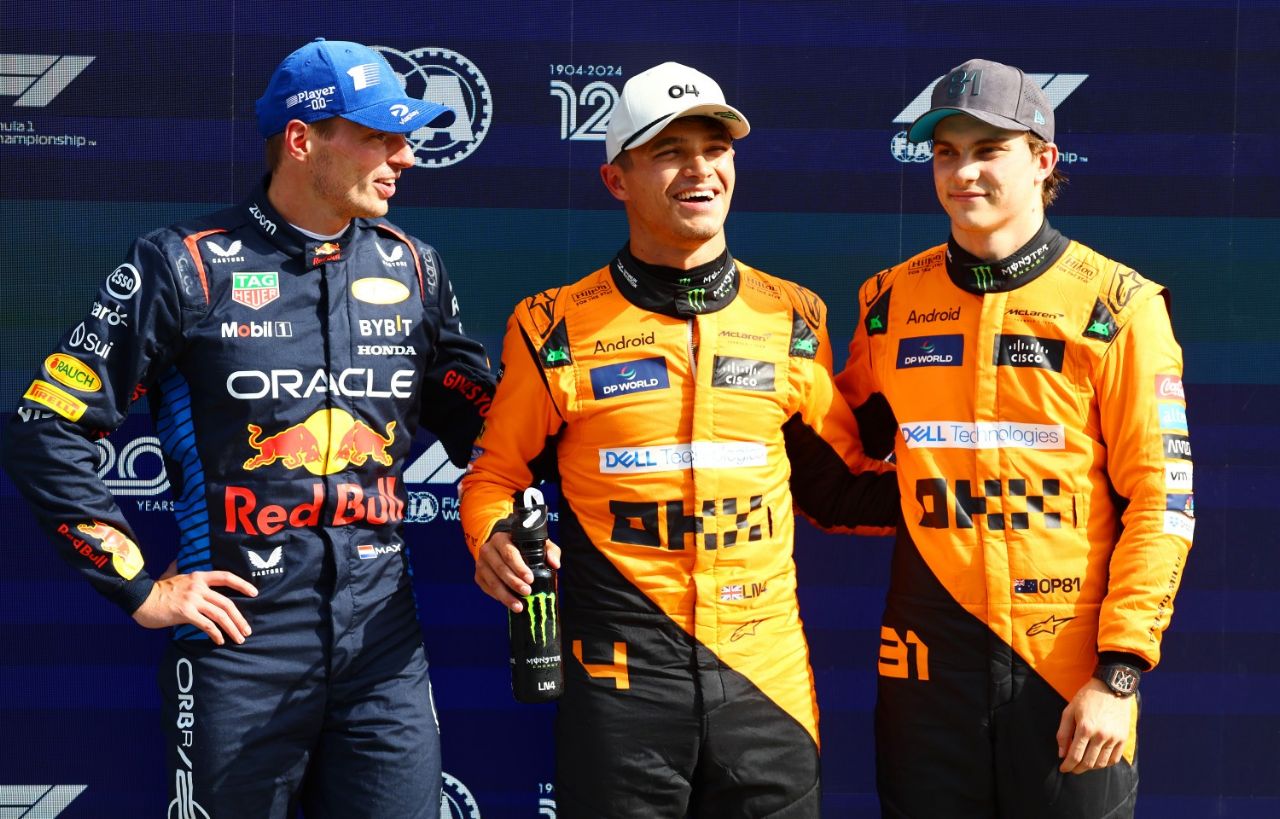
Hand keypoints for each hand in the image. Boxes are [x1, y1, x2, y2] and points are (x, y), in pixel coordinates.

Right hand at [133, 570, 258, 645]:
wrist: (140, 598)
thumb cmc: (158, 591)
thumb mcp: (175, 576)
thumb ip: (187, 576)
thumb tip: (188, 569)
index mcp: (199, 576)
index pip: (226, 577)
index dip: (242, 584)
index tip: (255, 593)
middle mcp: (198, 586)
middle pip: (226, 602)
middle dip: (239, 618)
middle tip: (247, 630)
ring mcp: (192, 599)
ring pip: (220, 615)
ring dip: (232, 628)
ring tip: (239, 638)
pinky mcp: (185, 612)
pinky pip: (206, 625)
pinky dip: (215, 634)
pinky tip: (219, 640)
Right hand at [474, 530, 560, 612]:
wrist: (500, 547)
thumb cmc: (522, 545)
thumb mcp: (538, 543)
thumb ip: (550, 551)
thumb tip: (555, 564)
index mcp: (501, 539)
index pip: (509, 554)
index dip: (519, 568)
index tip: (530, 579)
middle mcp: (487, 550)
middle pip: (500, 569)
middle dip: (514, 583)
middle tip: (527, 592)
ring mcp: (481, 564)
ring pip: (492, 582)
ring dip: (506, 596)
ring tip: (518, 606)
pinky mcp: (478, 576)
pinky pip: (488, 589)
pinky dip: (498, 597)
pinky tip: (509, 603)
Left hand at [1056, 677, 1132, 772]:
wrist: (1111, 687)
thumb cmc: (1087, 697)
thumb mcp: (1069, 711)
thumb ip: (1063, 733)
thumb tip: (1061, 753)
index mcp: (1085, 727)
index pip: (1075, 755)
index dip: (1067, 765)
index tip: (1063, 769)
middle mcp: (1101, 735)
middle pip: (1088, 763)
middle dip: (1077, 769)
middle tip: (1071, 769)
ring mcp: (1114, 738)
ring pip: (1101, 763)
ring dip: (1090, 768)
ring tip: (1083, 765)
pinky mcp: (1123, 738)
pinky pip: (1114, 759)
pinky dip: (1105, 764)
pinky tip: (1097, 761)